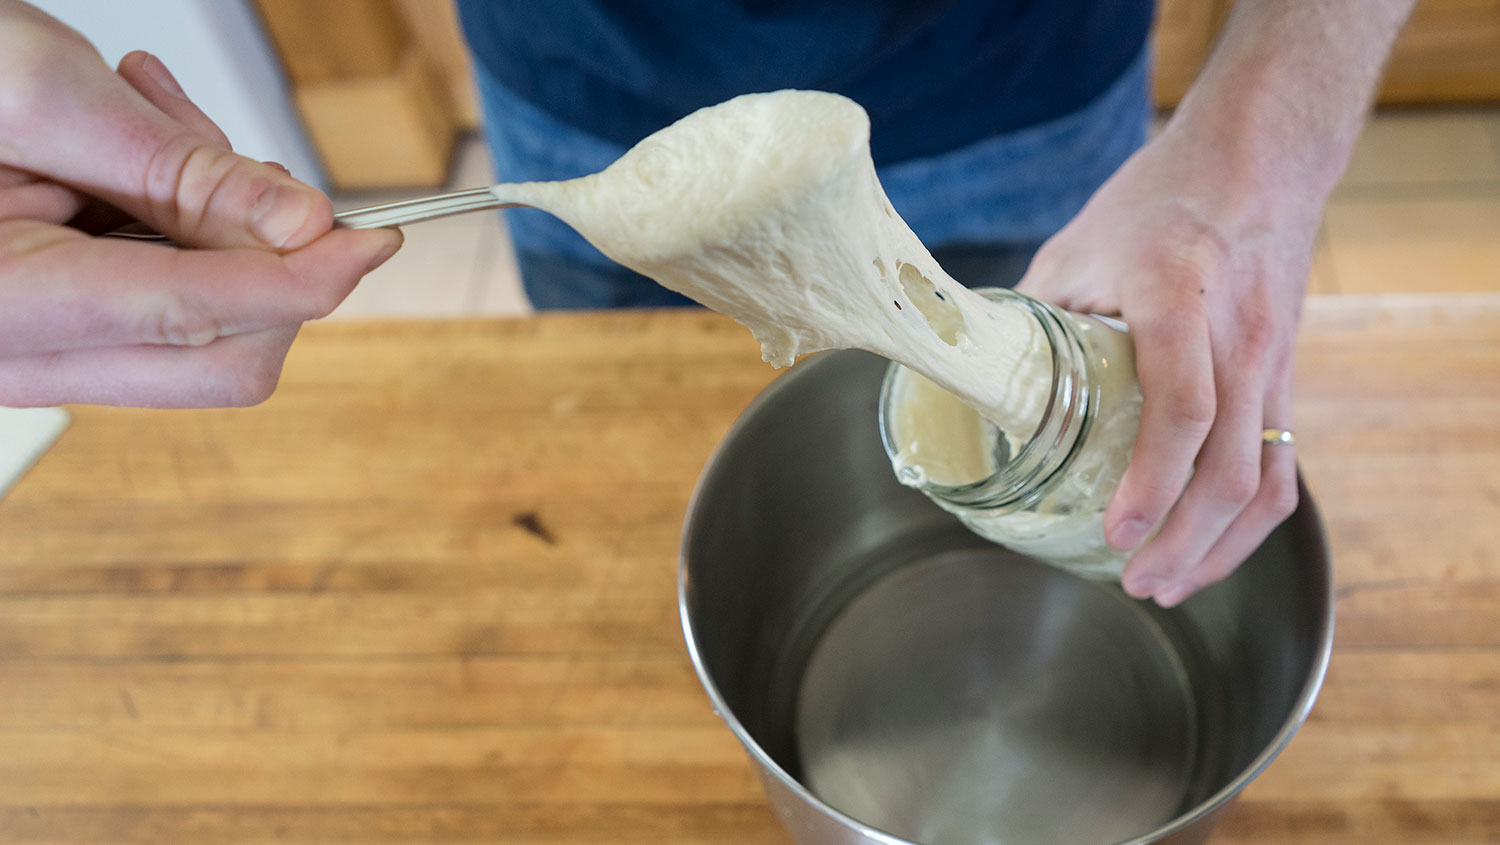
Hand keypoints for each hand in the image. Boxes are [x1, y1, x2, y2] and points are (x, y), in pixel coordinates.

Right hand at [0, 1, 401, 407]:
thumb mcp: (40, 92)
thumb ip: (178, 168)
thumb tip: (305, 224)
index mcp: (2, 308)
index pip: (192, 318)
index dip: (301, 281)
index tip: (375, 241)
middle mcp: (25, 358)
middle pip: (222, 358)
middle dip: (265, 257)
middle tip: (234, 158)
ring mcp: (50, 356)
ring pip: (213, 330)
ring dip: (221, 222)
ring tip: (146, 108)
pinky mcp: (76, 333)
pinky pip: (180, 304)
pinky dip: (189, 225)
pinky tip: (139, 144)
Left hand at [1016, 121, 1314, 606]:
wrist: (1258, 162)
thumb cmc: (1156, 203)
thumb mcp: (1074, 250)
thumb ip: (1031, 322)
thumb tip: (974, 392)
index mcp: (1181, 298)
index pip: (1184, 407)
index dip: (1152, 481)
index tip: (1116, 533)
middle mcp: (1241, 338)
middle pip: (1232, 466)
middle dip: (1184, 542)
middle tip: (1134, 584)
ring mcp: (1275, 363)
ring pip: (1268, 480)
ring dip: (1221, 547)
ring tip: (1167, 587)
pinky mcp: (1287, 380)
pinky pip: (1280, 465)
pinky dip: (1246, 520)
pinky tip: (1207, 549)